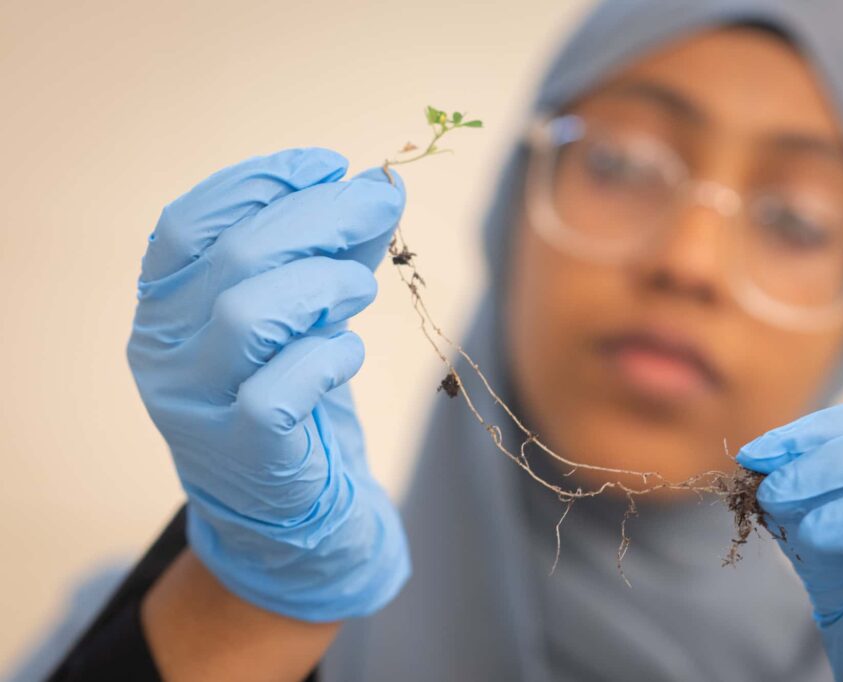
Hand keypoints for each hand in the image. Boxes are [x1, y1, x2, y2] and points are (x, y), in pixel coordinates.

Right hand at [127, 147, 409, 621]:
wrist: (282, 505)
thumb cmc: (289, 389)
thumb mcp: (301, 310)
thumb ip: (332, 250)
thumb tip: (380, 185)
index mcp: (163, 306)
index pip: (188, 223)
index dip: (258, 183)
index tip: (328, 164)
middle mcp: (161, 351)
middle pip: (234, 257)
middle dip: (320, 218)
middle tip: (378, 206)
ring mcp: (195, 405)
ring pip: (249, 316)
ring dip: (324, 287)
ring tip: (362, 289)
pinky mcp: (242, 453)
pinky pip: (281, 392)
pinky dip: (329, 358)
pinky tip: (347, 353)